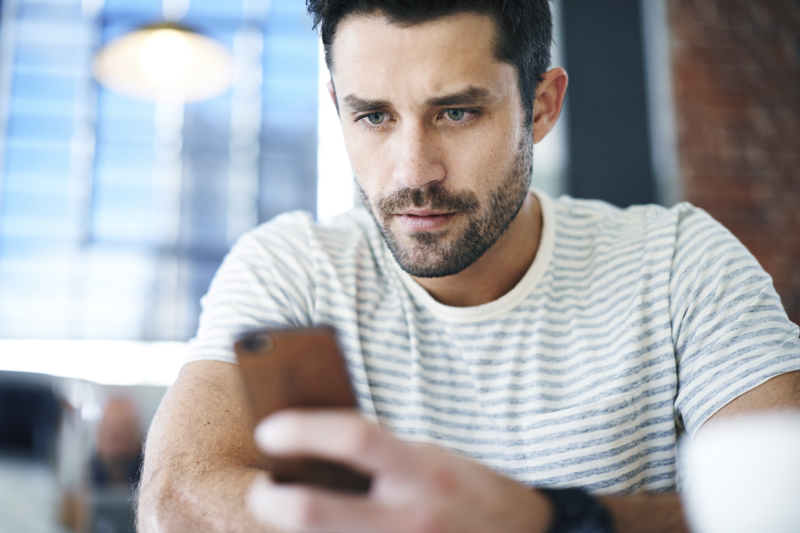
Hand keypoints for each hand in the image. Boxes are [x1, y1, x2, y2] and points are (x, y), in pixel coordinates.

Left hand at [247, 409, 552, 532]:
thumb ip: (381, 454)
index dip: (303, 429)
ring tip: (283, 512)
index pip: (354, 437)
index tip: (268, 429)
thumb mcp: (432, 458)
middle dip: (270, 501)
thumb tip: (316, 444)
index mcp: (422, 469)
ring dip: (292, 527)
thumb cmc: (471, 491)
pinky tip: (321, 528)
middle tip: (259, 489)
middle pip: (314, 511)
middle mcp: (411, 516)